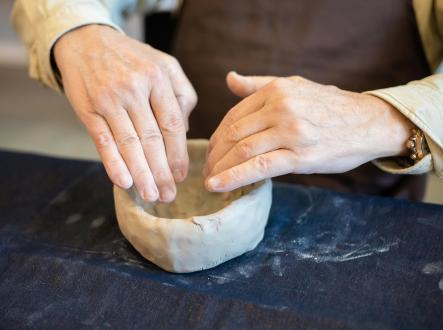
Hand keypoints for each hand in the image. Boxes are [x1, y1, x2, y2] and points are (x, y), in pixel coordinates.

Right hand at [54, 25, 196, 201]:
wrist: (86, 41)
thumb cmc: (133, 59)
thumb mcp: (165, 65)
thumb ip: (182, 94)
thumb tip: (184, 131)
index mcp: (158, 78)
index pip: (172, 124)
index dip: (178, 154)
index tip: (181, 176)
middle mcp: (134, 88)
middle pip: (152, 139)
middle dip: (161, 172)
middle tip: (168, 195)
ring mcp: (110, 99)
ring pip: (129, 143)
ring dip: (141, 174)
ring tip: (151, 196)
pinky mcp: (88, 109)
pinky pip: (103, 141)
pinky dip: (113, 163)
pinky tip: (124, 182)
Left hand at [204, 72, 411, 191]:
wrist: (369, 122)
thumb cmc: (329, 106)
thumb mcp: (295, 85)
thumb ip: (258, 85)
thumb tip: (229, 78)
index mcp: (276, 91)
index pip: (233, 116)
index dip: (217, 137)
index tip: (211, 152)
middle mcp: (280, 108)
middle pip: (234, 133)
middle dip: (215, 155)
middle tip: (205, 170)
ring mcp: (291, 132)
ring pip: (243, 150)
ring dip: (220, 168)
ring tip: (209, 181)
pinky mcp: (301, 156)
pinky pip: (260, 167)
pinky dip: (234, 177)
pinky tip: (217, 186)